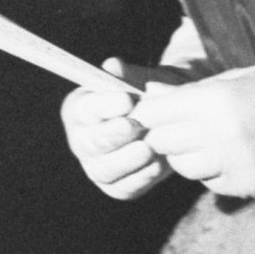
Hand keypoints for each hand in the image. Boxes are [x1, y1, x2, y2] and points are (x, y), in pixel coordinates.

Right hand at [60, 59, 182, 201]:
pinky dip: (141, 177)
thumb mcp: (143, 79)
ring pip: (105, 169)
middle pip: (90, 143)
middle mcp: (83, 140)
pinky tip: (158, 165)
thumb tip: (114, 66)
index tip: (127, 99)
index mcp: (81, 109)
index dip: (104, 105)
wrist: (174, 119)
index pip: (85, 109)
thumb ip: (129, 75)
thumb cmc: (151, 93)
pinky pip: (125, 187)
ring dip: (127, 160)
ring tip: (148, 148)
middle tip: (133, 125)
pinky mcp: (118, 186)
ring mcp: (98, 166)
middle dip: (111, 135)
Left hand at [134, 66, 254, 198]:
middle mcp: (219, 133)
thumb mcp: (237, 79)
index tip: (154, 113)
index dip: (149, 113)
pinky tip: (230, 156)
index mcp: (215, 99)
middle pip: (161, 142)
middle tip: (180, 128)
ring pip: (181, 166)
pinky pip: (207, 182)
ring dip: (186, 155)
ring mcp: (230, 163)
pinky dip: (210, 171)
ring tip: (207, 142)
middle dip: (164, 135)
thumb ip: (191, 90)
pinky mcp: (242, 186)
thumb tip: (149, 94)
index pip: (154, 113)